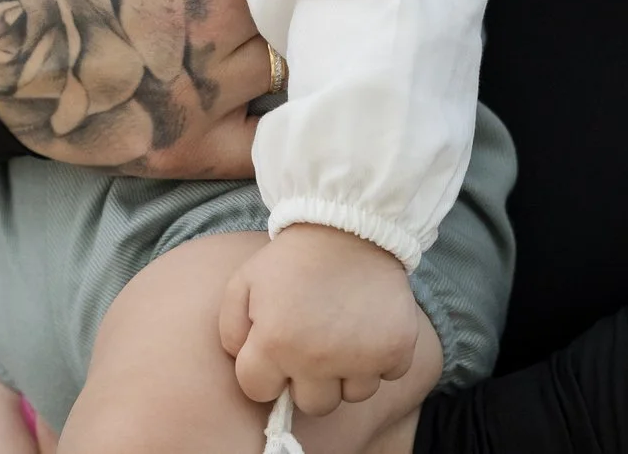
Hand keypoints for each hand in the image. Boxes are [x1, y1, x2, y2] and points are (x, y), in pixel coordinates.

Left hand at [220, 225, 419, 418]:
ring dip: (347, 372)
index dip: (264, 371)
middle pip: (311, 405)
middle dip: (308, 380)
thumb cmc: (292, 257)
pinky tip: (369, 328)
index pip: (258, 392)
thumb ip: (230, 330)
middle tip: (313, 343)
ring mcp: (361, 358)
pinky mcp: (396, 349)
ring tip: (342, 333)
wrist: (349, 222)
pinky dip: (381, 358)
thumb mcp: (243, 282)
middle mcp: (318, 359)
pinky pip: (389, 375)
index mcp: (274, 343)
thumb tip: (243, 364)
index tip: (275, 349)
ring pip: (352, 395)